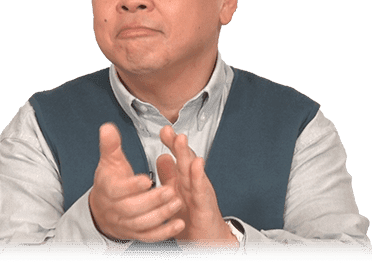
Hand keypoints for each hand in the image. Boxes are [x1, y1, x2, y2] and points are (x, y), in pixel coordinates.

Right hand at [89, 123, 184, 241]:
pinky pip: (150, 236)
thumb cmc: (110, 181)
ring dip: (161, 214)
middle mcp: (116, 209)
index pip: (118, 190)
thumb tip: (107, 127)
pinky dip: (165, 232)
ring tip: (177, 201)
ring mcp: (126, 223)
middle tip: (170, 190)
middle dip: (152, 200)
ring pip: (143, 224)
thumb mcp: (109, 161)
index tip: (146, 179)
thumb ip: (111, 145)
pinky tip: (179, 223)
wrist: (102, 208)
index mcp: (109, 190)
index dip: (131, 186)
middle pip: (133, 209)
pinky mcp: (136, 233)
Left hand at [157, 125, 238, 249]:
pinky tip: (197, 165)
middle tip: (170, 130)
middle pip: (185, 159)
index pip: (177, 157)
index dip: (171, 144)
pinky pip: (201, 191)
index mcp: (184, 178)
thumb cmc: (193, 217)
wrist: (209, 241)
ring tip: (181, 140)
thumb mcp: (176, 193)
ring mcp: (200, 193)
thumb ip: (169, 174)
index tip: (164, 130)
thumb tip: (162, 155)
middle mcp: (193, 183)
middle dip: (178, 144)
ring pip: (192, 171)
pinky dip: (198, 178)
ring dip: (187, 154)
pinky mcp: (204, 207)